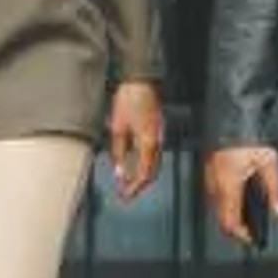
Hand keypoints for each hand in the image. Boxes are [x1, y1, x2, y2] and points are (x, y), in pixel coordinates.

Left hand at [107, 82, 165, 201]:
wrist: (140, 81)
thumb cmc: (128, 100)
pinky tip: (132, 165)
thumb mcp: (118, 128)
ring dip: (141, 175)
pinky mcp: (156, 131)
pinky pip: (152, 154)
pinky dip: (143, 164)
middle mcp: (157, 143)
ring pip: (153, 164)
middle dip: (139, 185)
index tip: (124, 196)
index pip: (144, 174)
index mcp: (149, 143)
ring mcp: (159, 137)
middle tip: (125, 193)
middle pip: (152, 172)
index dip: (134, 188)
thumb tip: (119, 172)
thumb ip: (119, 152)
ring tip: (127, 182)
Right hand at [205, 144, 277, 246]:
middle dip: (237, 226)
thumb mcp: (268, 165)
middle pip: (222, 218)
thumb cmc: (247, 138)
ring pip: (218, 207)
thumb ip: (275, 190)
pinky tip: (240, 194)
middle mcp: (215, 186)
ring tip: (249, 212)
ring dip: (233, 213)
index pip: (228, 223)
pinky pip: (216, 194)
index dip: (240, 235)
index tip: (252, 238)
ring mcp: (209, 179)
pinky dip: (228, 200)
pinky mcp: (208, 171)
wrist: (231, 119)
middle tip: (253, 228)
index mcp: (229, 188)